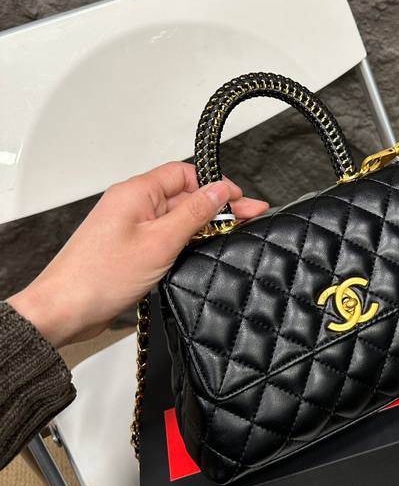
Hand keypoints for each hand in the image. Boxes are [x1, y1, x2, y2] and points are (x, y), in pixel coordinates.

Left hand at [7, 162, 268, 347]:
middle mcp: (132, 205)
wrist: (63, 311)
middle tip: (249, 219)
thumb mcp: (160, 242)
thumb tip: (219, 191)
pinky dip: (184, 242)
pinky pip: (163, 237)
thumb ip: (194, 214)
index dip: (215, 186)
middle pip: (183, 196)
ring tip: (232, 236)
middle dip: (216, 208)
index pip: (185, 174)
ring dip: (202, 226)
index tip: (240, 202)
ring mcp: (130, 228)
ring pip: (175, 219)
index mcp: (136, 192)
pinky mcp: (129, 250)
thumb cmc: (100, 277)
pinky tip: (202, 252)